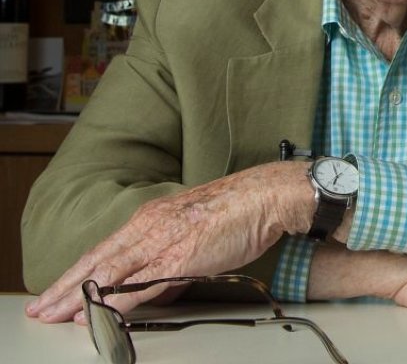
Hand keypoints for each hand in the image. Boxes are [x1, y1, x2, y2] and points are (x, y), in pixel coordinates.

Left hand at [25, 162, 313, 323]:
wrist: (264, 196)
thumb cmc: (237, 209)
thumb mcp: (193, 226)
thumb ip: (170, 249)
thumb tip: (155, 279)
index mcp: (151, 216)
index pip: (104, 249)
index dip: (76, 272)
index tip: (55, 290)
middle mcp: (149, 226)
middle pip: (97, 261)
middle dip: (64, 287)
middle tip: (38, 308)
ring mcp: (162, 241)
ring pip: (109, 272)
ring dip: (78, 296)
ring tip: (56, 315)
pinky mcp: (179, 257)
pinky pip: (138, 283)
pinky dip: (113, 300)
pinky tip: (97, 312)